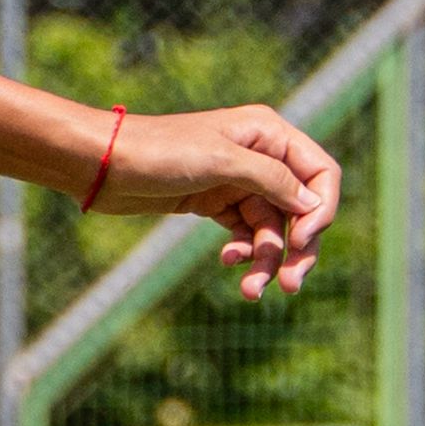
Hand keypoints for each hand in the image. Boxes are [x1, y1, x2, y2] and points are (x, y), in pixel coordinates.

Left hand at [95, 104, 340, 295]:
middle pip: (301, 209)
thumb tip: (313, 206)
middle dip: (298, 248)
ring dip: (266, 261)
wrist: (104, 164)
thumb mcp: (221, 162)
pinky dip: (242, 252)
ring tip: (250, 291)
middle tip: (290, 286)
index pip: (320, 173)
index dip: (320, 210)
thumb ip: (271, 180)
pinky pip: (245, 234)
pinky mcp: (216, 203)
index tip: (302, 242)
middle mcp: (261, 156)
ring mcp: (239, 181)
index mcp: (270, 134)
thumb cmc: (160, 151)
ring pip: (271, 229)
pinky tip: (227, 262)